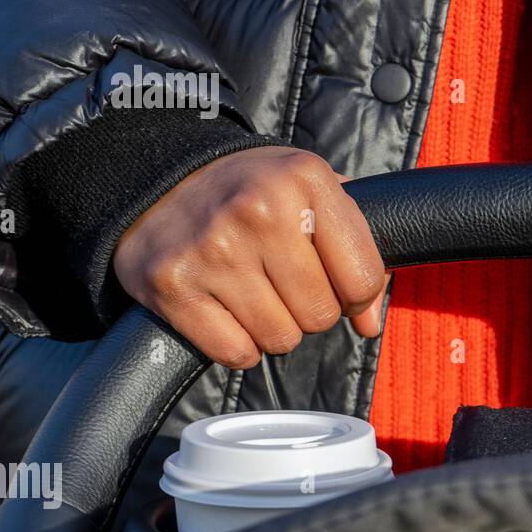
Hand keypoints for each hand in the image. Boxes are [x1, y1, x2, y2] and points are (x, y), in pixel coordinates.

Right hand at [114, 145, 386, 367]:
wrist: (162, 179)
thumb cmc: (255, 191)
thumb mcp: (315, 194)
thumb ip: (357, 251)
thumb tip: (369, 325)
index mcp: (305, 179)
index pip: (363, 279)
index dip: (357, 295)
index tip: (338, 284)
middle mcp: (258, 210)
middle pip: (321, 314)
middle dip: (313, 311)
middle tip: (288, 285)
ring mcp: (213, 249)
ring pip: (280, 338)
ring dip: (276, 328)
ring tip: (257, 292)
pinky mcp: (173, 285)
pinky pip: (235, 352)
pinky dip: (238, 345)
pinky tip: (229, 309)